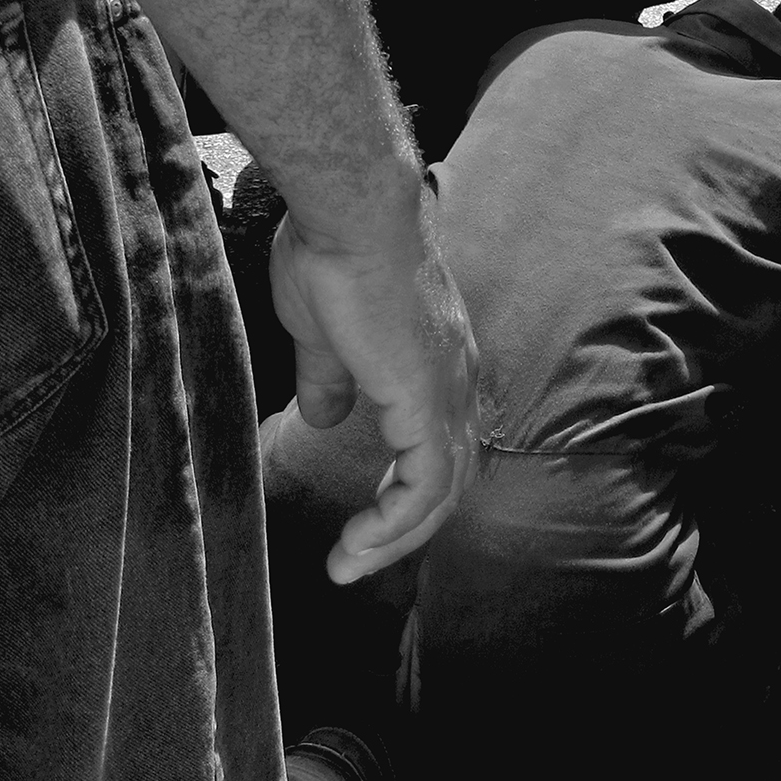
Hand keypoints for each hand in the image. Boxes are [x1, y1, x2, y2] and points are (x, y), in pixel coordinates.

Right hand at [268, 189, 477, 583]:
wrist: (349, 215)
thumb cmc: (333, 256)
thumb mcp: (323, 334)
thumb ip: (330, 379)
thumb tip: (324, 416)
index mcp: (434, 367)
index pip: (436, 448)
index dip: (400, 491)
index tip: (356, 524)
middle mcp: (456, 385)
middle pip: (447, 479)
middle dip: (400, 528)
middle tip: (351, 560)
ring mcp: (449, 394)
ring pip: (441, 491)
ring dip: (394, 536)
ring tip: (346, 565)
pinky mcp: (429, 403)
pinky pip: (427, 484)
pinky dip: (396, 520)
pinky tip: (357, 543)